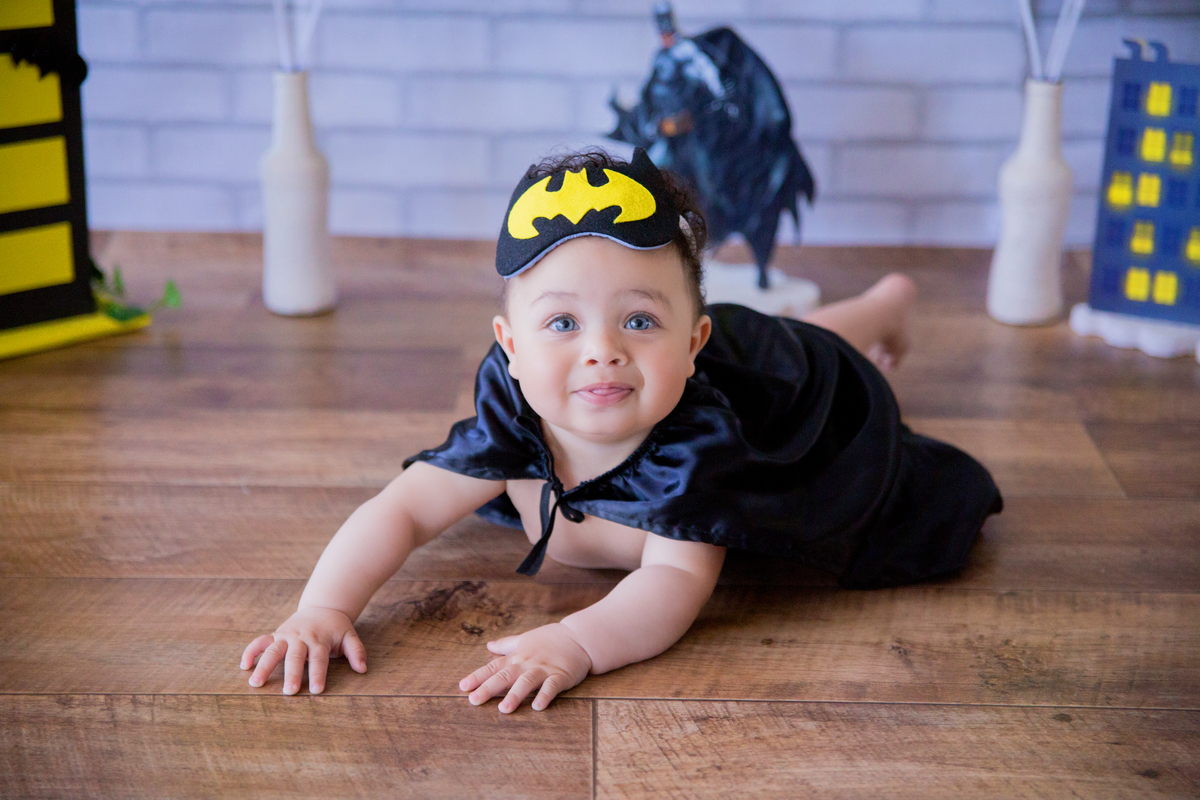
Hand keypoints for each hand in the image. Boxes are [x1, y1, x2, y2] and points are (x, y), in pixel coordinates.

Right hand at [240, 606, 366, 694]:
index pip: (319, 659)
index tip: (317, 690)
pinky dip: (251, 651)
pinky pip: (260, 642)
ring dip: (264, 666)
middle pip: (295, 656)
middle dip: (292, 674)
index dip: (318, 674)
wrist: (323, 606)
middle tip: (289, 691)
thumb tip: (362, 669)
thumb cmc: (336, 627)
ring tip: (256, 683)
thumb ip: (356, 651)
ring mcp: (286, 635)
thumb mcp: (349, 636)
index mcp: (319, 639)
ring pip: (273, 650)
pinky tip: (244, 666)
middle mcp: (301, 637)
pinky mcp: (276, 634)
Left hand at [458, 623, 592, 712]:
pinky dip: (545, 695)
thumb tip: (488, 645)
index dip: (478, 676)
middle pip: (506, 675)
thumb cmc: (551, 639)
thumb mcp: (526, 639)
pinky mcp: (561, 676)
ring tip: (504, 709)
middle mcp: (528, 662)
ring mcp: (544, 669)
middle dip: (489, 688)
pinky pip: (552, 686)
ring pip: (527, 681)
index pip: (494, 666)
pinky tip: (538, 707)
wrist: (580, 637)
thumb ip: (507, 644)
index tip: (463, 687)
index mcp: (518, 655)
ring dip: (515, 695)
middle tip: (474, 700)